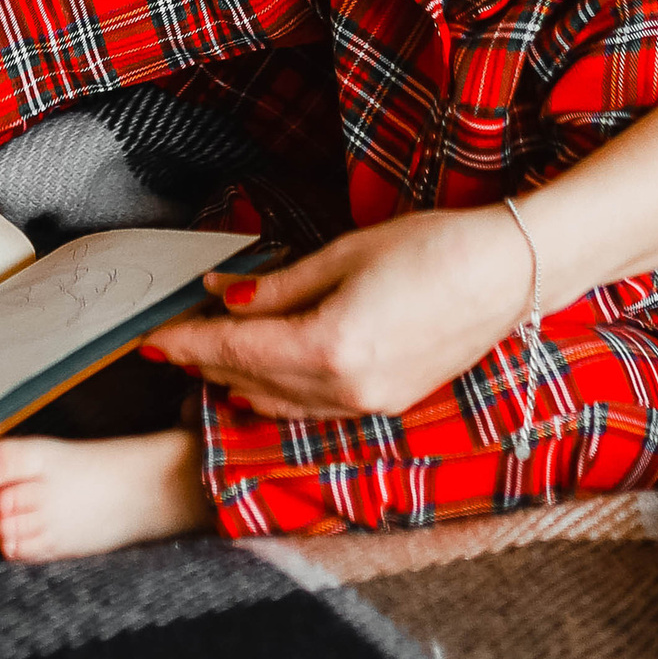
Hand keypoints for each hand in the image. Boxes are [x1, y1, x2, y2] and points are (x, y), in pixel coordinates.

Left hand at [150, 205, 530, 420]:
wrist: (507, 272)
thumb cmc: (431, 248)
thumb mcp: (343, 255)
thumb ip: (277, 285)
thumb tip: (223, 295)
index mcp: (331, 346)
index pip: (235, 351)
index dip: (186, 343)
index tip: (150, 336)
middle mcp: (346, 389)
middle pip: (251, 382)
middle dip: (203, 364)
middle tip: (166, 344)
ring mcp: (369, 405)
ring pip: (279, 404)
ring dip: (235, 383)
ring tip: (200, 362)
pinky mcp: (386, 404)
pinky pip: (312, 410)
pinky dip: (276, 396)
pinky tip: (257, 384)